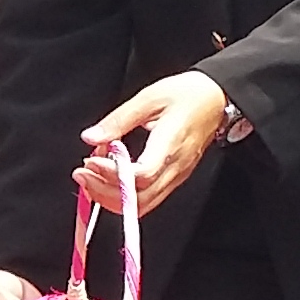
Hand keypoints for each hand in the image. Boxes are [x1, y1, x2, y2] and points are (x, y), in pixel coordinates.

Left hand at [82, 70, 232, 217]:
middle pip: (139, 199)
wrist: (217, 99)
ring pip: (143, 205)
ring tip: (90, 178)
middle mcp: (176, 167)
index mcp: (170, 144)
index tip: (91, 162)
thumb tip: (91, 137)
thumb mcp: (149, 97)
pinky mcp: (174, 178)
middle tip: (82, 174)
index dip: (112, 175)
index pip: (142, 174)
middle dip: (104, 192)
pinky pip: (148, 198)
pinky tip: (108, 179)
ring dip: (111, 198)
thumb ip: (119, 120)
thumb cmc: (188, 94)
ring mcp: (177, 176)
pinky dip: (123, 196)